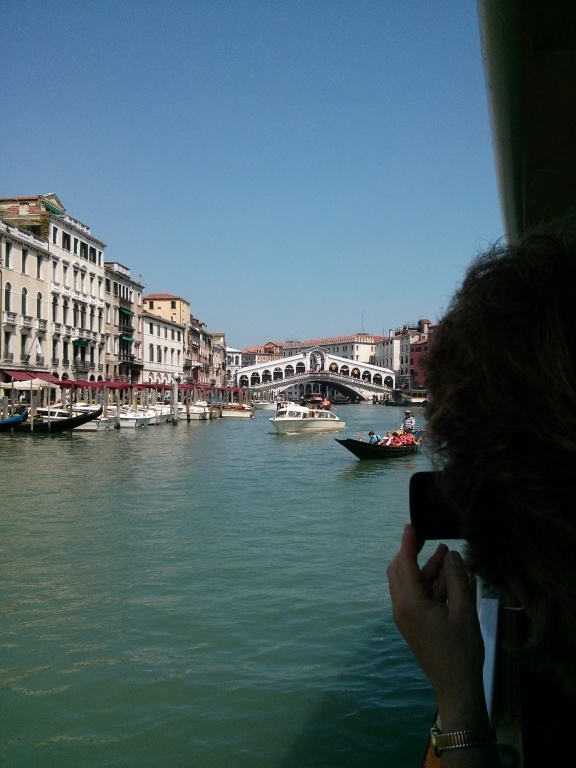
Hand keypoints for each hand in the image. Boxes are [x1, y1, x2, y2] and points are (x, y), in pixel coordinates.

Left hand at [387, 525, 488, 729]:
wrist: (456, 687)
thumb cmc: (461, 650)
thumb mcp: (464, 611)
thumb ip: (456, 579)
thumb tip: (451, 555)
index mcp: (410, 603)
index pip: (404, 564)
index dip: (408, 543)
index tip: (411, 525)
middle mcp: (401, 608)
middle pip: (400, 571)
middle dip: (412, 552)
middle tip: (428, 537)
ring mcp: (406, 617)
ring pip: (410, 583)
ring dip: (425, 568)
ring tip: (446, 553)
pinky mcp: (413, 623)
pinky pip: (416, 595)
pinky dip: (428, 583)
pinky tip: (447, 576)